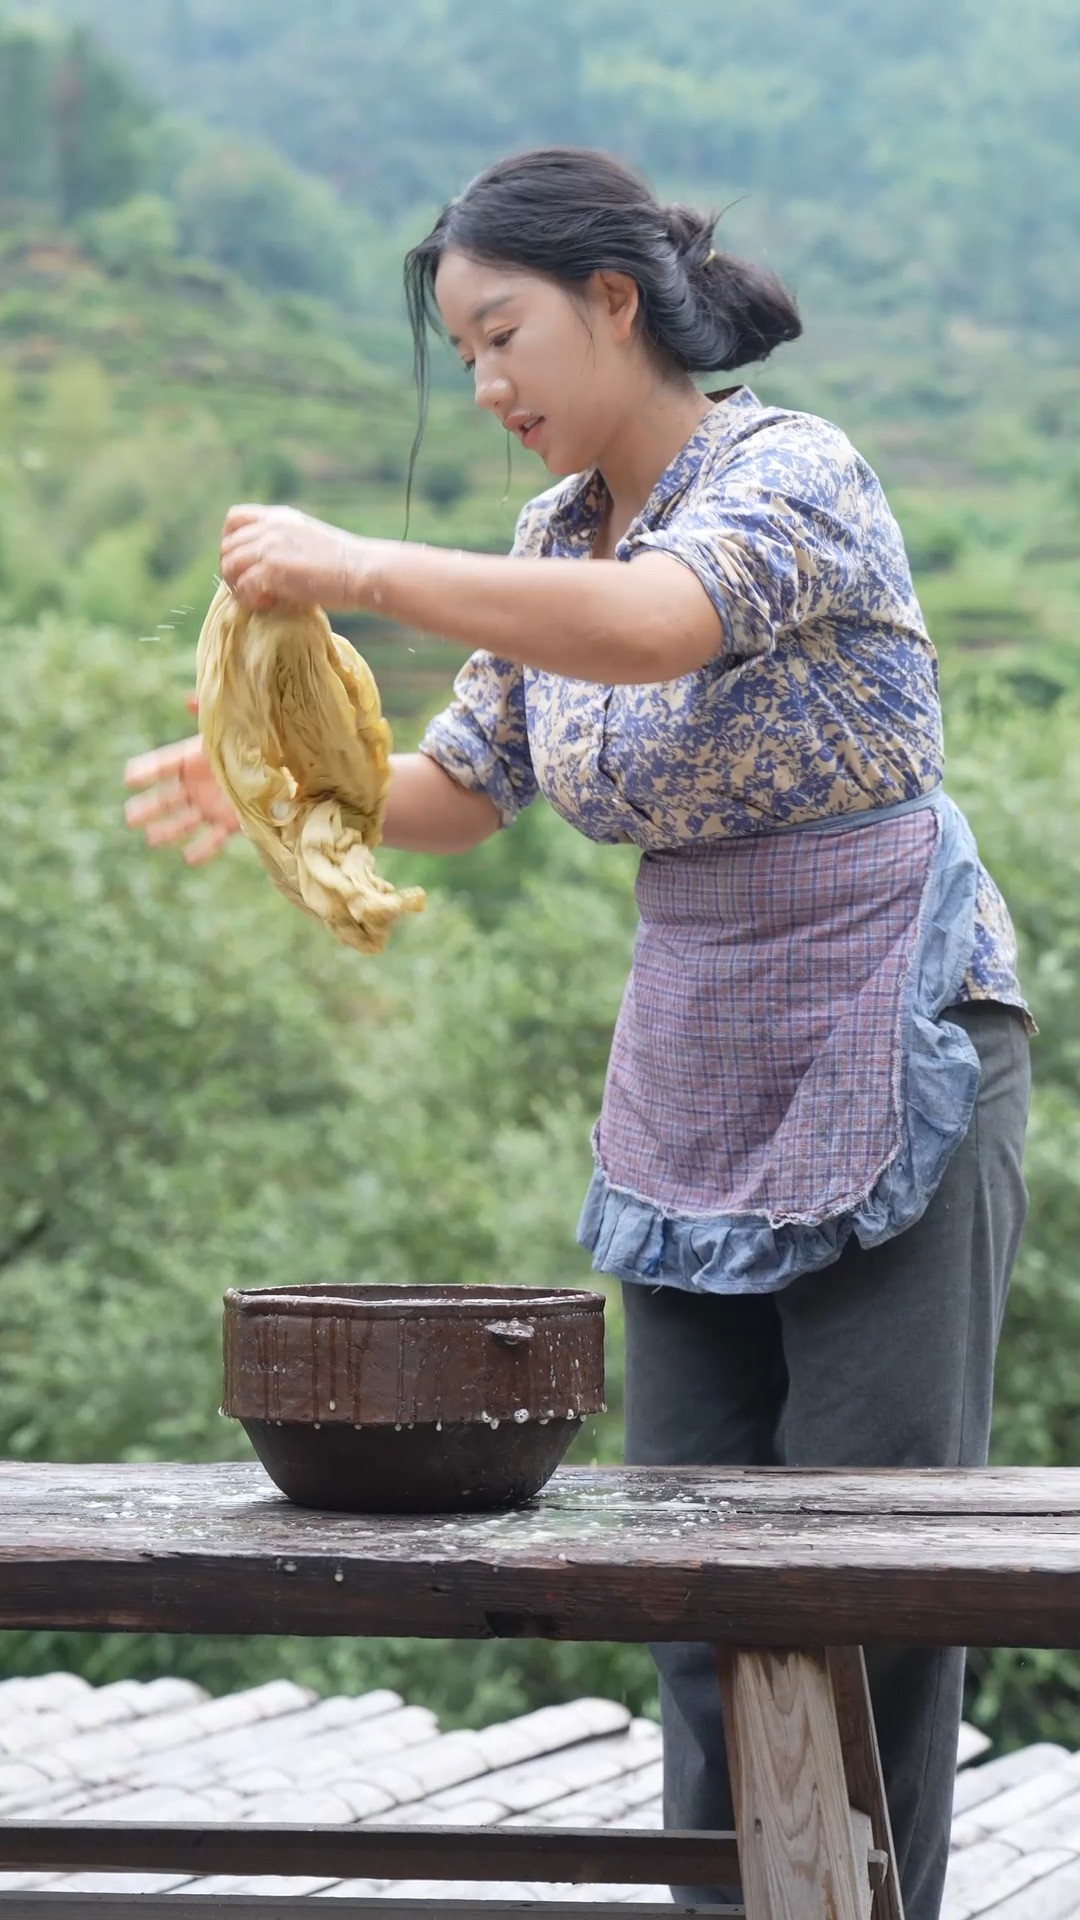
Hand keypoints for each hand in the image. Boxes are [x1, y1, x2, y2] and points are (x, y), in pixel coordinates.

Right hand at [123, 695, 239, 865]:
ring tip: (151, 839)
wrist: (279, 766)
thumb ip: (208, 713)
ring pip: (185, 820)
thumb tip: (190, 698)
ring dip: (168, 830)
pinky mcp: (229, 823)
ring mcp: (211, 805)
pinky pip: (213, 839)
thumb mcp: (229, 726)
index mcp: (192, 760)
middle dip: (150, 808)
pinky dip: (202, 849)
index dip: (148, 770)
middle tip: (130, 817)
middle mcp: (197, 785)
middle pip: (168, 798)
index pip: (164, 765)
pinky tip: (188, 857)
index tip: (129, 777)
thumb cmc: (250, 742)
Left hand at [219, 503, 364, 609]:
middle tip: (252, 590)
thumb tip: (266, 570)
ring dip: (239, 587)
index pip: (234, 518)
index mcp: (279, 517)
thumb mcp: (309, 541)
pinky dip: (251, 600)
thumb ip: (285, 545)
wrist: (364, 570)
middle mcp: (270, 527)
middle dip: (233, 572)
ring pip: (229, 566)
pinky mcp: (273, 570)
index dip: (230, 542)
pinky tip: (271, 605)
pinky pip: (243, 587)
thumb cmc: (346, 564)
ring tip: (262, 599)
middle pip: (226, 547)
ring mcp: (270, 547)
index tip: (244, 563)